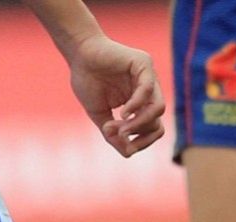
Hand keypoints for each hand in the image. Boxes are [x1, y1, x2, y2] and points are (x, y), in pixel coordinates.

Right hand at [64, 34, 165, 156]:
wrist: (77, 54)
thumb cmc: (86, 80)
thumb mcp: (99, 114)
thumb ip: (113, 134)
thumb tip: (128, 154)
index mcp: (141, 104)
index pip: (154, 129)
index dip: (143, 142)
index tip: (125, 146)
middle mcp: (149, 92)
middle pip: (157, 123)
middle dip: (138, 134)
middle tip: (118, 134)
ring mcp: (149, 77)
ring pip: (158, 109)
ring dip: (141, 123)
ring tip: (122, 126)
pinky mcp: (144, 64)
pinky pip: (147, 90)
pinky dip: (137, 105)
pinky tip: (124, 112)